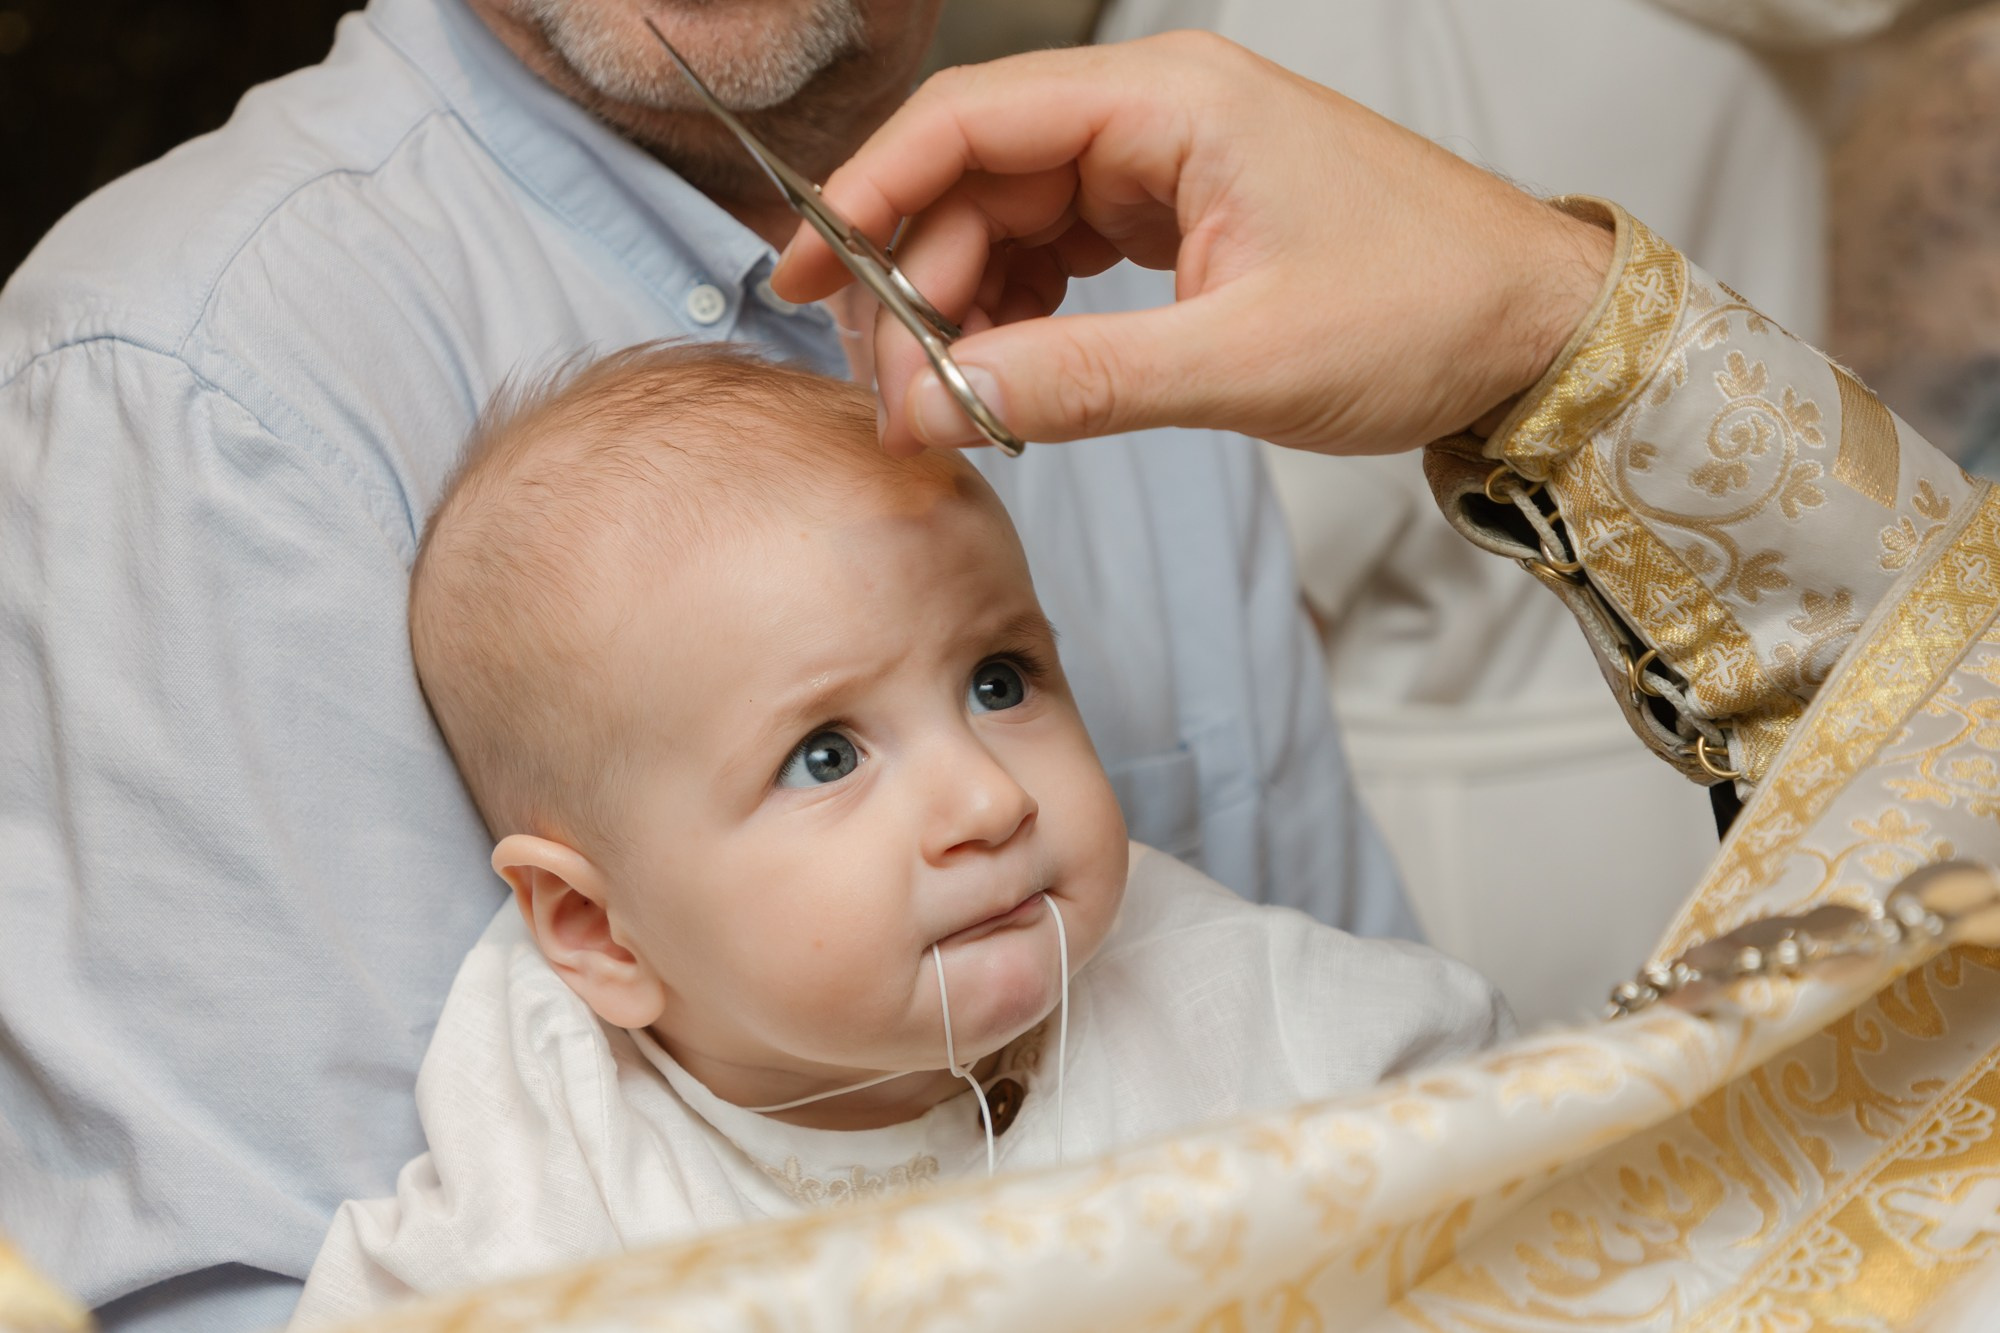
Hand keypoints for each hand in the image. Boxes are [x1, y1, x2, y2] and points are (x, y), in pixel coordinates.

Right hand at [771, 32, 1613, 455]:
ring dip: (961, 304)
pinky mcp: (1179, 221)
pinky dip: (1019, 316)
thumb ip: (1081, 380)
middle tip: (890, 387)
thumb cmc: (1424, 311)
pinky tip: (1008, 374)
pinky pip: (1061, 255)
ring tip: (947, 397)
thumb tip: (944, 405)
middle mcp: (1157, 117)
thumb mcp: (1242, 360)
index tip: (806, 273)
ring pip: (1012, 219)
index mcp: (1171, 104)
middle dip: (913, 276)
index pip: (973, 118)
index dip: (870, 194)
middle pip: (978, 173)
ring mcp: (1166, 167)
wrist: (1529, 332)